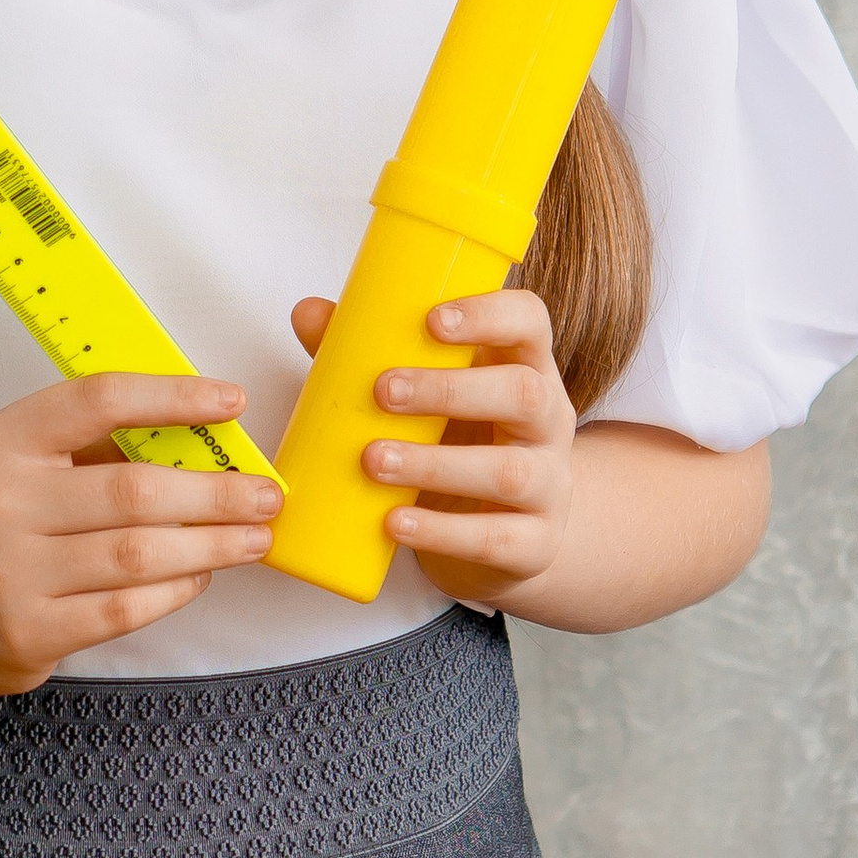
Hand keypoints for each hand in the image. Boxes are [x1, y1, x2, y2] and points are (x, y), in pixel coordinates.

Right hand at [0, 374, 281, 693]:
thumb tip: (208, 433)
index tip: (232, 402)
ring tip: (254, 537)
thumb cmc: (13, 524)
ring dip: (211, 545)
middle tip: (266, 494)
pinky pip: (126, 608)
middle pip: (133, 489)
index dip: (172, 397)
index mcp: (2, 442)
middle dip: (215, 492)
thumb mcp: (33, 466)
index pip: (97, 400)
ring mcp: (9, 572)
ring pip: (138, 554)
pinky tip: (202, 575)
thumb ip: (101, 444)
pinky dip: (177, 589)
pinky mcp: (29, 630)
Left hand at [289, 286, 575, 610]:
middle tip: (383, 392)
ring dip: (436, 465)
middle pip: (524, 394)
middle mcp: (549, 421)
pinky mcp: (535, 544)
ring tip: (373, 460)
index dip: (490, 314)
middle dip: (451, 390)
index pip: (528, 322)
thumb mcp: (432, 395)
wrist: (509, 532)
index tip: (432, 320)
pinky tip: (395, 522)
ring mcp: (550, 485)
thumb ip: (373, 352)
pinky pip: (497, 539)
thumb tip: (308, 314)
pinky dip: (442, 533)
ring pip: (510, 472)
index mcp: (525, 367)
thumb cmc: (463, 440)